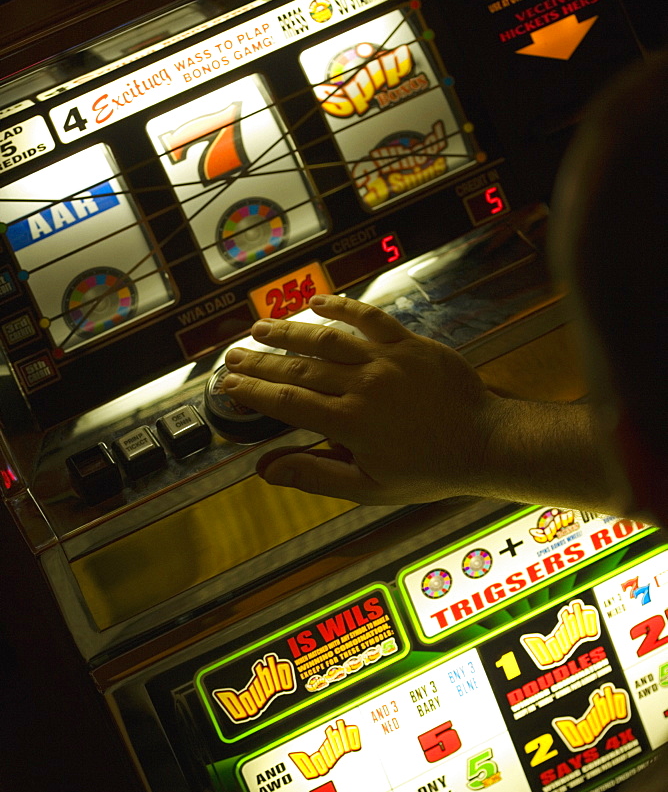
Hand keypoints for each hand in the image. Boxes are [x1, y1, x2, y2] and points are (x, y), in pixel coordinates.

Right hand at [222, 295, 495, 503]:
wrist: (484, 444)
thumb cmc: (429, 471)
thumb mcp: (370, 488)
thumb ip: (317, 475)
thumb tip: (267, 471)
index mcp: (349, 423)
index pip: (287, 403)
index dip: (252, 392)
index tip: (227, 386)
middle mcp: (362, 386)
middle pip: (299, 368)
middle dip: (261, 362)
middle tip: (233, 357)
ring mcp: (386, 360)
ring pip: (326, 339)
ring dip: (289, 331)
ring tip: (260, 328)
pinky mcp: (409, 344)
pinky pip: (370, 318)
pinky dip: (343, 308)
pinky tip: (318, 302)